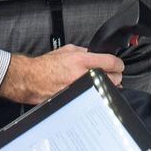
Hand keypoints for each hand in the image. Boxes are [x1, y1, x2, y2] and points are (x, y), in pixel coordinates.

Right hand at [0, 45, 122, 104]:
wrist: (31, 79)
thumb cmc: (46, 65)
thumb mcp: (66, 50)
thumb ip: (84, 52)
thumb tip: (96, 54)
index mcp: (80, 60)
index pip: (110, 62)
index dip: (118, 64)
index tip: (119, 65)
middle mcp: (82, 75)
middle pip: (113, 78)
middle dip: (115, 76)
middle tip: (112, 75)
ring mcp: (80, 90)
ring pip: (105, 90)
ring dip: (106, 86)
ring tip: (100, 83)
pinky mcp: (77, 100)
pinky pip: (94, 98)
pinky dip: (95, 95)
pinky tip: (91, 91)